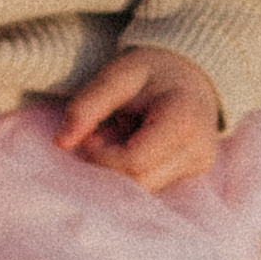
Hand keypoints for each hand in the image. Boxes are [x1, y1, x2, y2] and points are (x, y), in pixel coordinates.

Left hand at [56, 46, 222, 191]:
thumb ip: (87, 106)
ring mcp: (199, 165)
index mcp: (184, 122)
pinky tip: (133, 145)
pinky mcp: (194, 173)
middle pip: (139, 181)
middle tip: (100, 137)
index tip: (91, 136)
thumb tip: (61, 143)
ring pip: (145, 188)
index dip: (102, 156)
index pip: (134, 162)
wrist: (191, 72)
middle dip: (108, 165)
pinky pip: (154, 184)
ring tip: (119, 136)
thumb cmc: (151, 71)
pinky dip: (134, 171)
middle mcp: (199, 150)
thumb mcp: (116, 76)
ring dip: (119, 169)